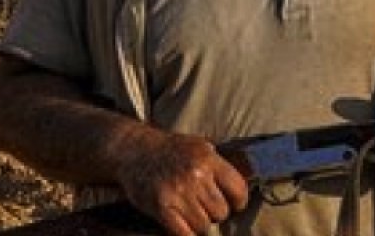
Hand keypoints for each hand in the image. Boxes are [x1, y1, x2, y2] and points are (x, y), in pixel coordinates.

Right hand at [115, 130, 249, 235]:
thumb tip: (241, 187)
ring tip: (190, 213)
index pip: (238, 189)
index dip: (238, 202)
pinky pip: (184, 234)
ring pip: (204, 226)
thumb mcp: (198, 146)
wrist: (133, 149)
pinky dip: (185, 234)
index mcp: (208, 158)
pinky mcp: (161, 206)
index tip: (233, 204)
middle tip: (203, 207)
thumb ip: (218, 165)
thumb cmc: (169, 150)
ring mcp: (177, 191)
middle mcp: (195, 174)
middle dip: (215, 213)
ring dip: (199, 224)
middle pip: (221, 211)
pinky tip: (181, 225)